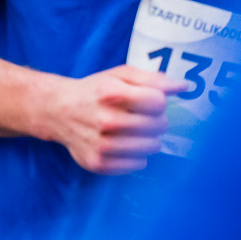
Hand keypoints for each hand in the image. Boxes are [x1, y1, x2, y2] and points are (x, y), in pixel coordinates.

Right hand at [35, 65, 176, 173]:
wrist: (57, 111)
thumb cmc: (94, 91)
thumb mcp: (119, 76)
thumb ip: (152, 79)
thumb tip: (184, 87)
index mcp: (109, 93)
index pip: (158, 102)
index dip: (157, 101)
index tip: (147, 100)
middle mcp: (105, 120)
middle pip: (159, 125)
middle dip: (155, 120)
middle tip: (139, 117)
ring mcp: (101, 144)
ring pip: (152, 147)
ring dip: (148, 138)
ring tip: (133, 131)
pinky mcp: (98, 163)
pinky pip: (139, 164)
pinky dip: (136, 155)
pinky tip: (124, 144)